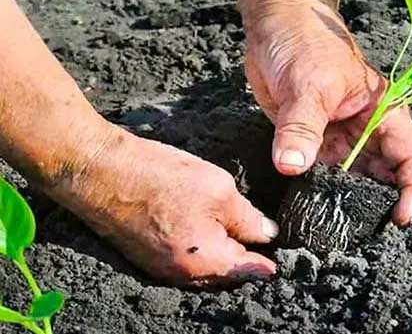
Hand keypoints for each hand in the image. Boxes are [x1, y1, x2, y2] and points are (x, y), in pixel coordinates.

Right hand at [47, 125, 278, 284]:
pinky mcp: (146, 255)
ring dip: (221, 254)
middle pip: (225, 273)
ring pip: (204, 267)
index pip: (247, 270)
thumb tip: (267, 233)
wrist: (99, 171)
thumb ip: (248, 218)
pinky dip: (199, 250)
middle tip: (261, 243)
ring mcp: (160, 267)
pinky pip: (183, 259)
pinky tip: (205, 230)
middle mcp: (182, 274)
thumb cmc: (160, 177)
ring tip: (236, 235)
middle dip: (244, 259)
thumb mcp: (218, 190)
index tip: (278, 262)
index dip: (266, 263)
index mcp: (205, 261)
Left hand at [244, 1, 411, 224]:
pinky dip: (319, 191)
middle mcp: (366, 130)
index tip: (400, 218)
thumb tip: (291, 166)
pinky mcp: (312, 142)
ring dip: (347, 202)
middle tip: (363, 231)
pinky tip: (312, 209)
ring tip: (338, 227)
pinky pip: (321, 174)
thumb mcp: (308, 84)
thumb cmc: (305, 41)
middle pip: (385, 176)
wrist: (276, 24)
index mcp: (384, 111)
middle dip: (380, 204)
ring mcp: (339, 138)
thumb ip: (301, 128)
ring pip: (353, 180)